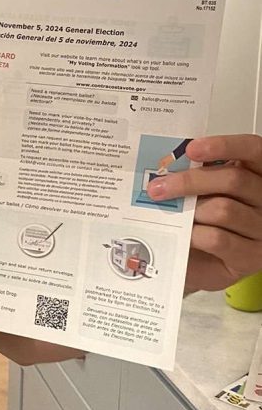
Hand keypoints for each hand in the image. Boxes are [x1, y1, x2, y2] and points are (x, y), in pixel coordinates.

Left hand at [146, 135, 261, 292]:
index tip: (191, 149)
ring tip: (169, 213)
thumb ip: (200, 174)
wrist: (208, 263)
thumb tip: (172, 163)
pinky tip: (182, 235)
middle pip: (233, 180)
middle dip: (189, 181)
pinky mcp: (252, 256)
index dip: (225, 145)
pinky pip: (218, 239)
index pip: (253, 149)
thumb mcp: (207, 191)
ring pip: (224, 210)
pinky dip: (194, 235)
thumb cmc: (207, 221)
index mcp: (258, 175)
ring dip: (190, 211)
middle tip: (158, 187)